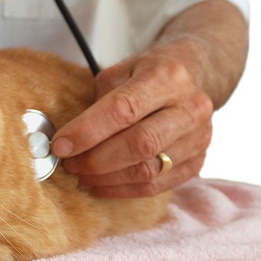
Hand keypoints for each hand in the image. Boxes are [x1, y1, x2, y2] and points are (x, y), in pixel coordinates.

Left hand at [52, 39, 213, 197]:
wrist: (195, 75)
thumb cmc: (148, 74)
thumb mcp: (122, 70)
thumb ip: (98, 100)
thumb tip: (69, 138)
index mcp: (167, 77)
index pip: (123, 110)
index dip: (87, 131)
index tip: (60, 145)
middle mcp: (190, 107)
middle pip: (139, 144)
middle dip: (95, 159)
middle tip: (69, 163)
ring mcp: (199, 137)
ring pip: (147, 170)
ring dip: (106, 178)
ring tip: (82, 174)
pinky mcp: (198, 162)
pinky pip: (156, 186)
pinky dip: (122, 189)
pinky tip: (101, 185)